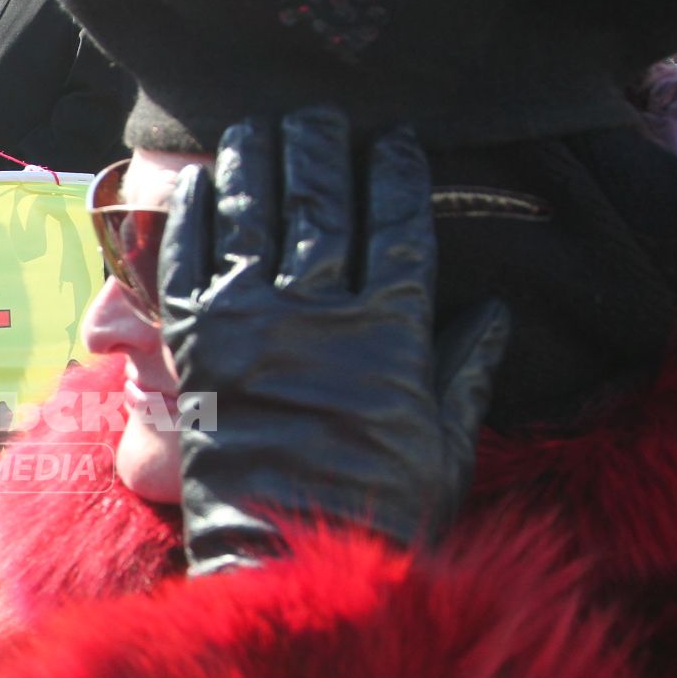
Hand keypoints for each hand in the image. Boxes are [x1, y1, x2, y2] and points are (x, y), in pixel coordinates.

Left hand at [158, 107, 509, 573]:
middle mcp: (314, 316)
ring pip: (248, 217)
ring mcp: (246, 328)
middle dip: (318, 148)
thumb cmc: (377, 510)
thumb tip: (493, 310)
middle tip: (318, 115)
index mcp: (387, 333)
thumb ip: (466, 369)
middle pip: (316, 204)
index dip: (393, 173)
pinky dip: (186, 219)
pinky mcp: (192, 350)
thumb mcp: (444, 443)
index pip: (395, 225)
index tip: (394, 140)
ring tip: (254, 128)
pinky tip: (193, 185)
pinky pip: (183, 266)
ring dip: (251, 163)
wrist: (284, 562)